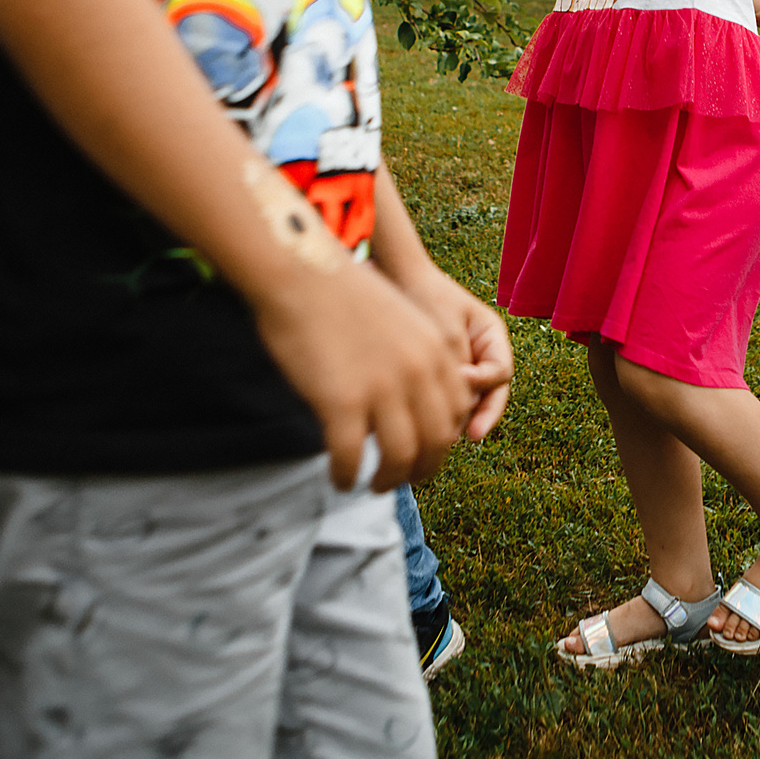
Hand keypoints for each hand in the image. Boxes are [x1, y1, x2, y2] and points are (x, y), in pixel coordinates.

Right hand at [254, 257, 469, 491]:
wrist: (303, 272)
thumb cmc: (343, 293)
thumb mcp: (401, 320)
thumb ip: (416, 357)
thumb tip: (412, 397)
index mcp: (437, 350)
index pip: (456, 413)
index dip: (442, 442)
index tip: (424, 453)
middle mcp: (418, 372)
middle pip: (436, 442)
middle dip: (421, 470)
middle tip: (400, 481)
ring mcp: (382, 389)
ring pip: (400, 457)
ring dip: (387, 480)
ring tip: (371, 486)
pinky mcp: (343, 402)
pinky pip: (351, 457)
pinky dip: (346, 476)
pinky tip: (338, 480)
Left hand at [394, 259, 514, 441]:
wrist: (397, 283)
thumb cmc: (423, 299)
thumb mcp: (444, 328)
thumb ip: (458, 362)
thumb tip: (462, 403)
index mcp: (492, 338)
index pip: (501, 371)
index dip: (486, 383)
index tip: (463, 383)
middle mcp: (483, 357)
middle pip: (491, 394)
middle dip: (481, 415)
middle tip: (471, 435)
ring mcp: (464, 370)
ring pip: (470, 403)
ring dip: (460, 418)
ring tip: (445, 435)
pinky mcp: (443, 381)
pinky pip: (449, 403)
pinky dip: (442, 413)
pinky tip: (427, 425)